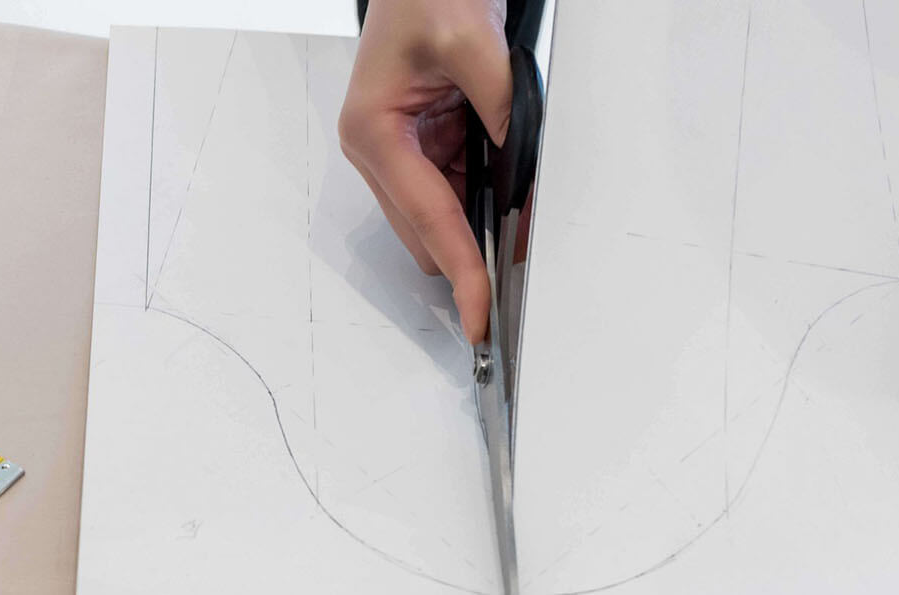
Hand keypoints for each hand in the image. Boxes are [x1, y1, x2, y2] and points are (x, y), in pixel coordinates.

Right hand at [338, 0, 512, 343]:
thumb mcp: (471, 43)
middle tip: (522, 267)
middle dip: (471, 251)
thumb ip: (500, 107)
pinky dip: (479, 196)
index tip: (479, 314)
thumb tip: (524, 168)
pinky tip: (502, 182)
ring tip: (515, 207)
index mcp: (373, 132)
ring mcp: (394, 152)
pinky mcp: (416, 148)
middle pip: (427, 232)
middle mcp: (375, 151)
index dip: (462, 270)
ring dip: (476, 219)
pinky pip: (450, 192)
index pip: (430, 218)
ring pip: (439, 218)